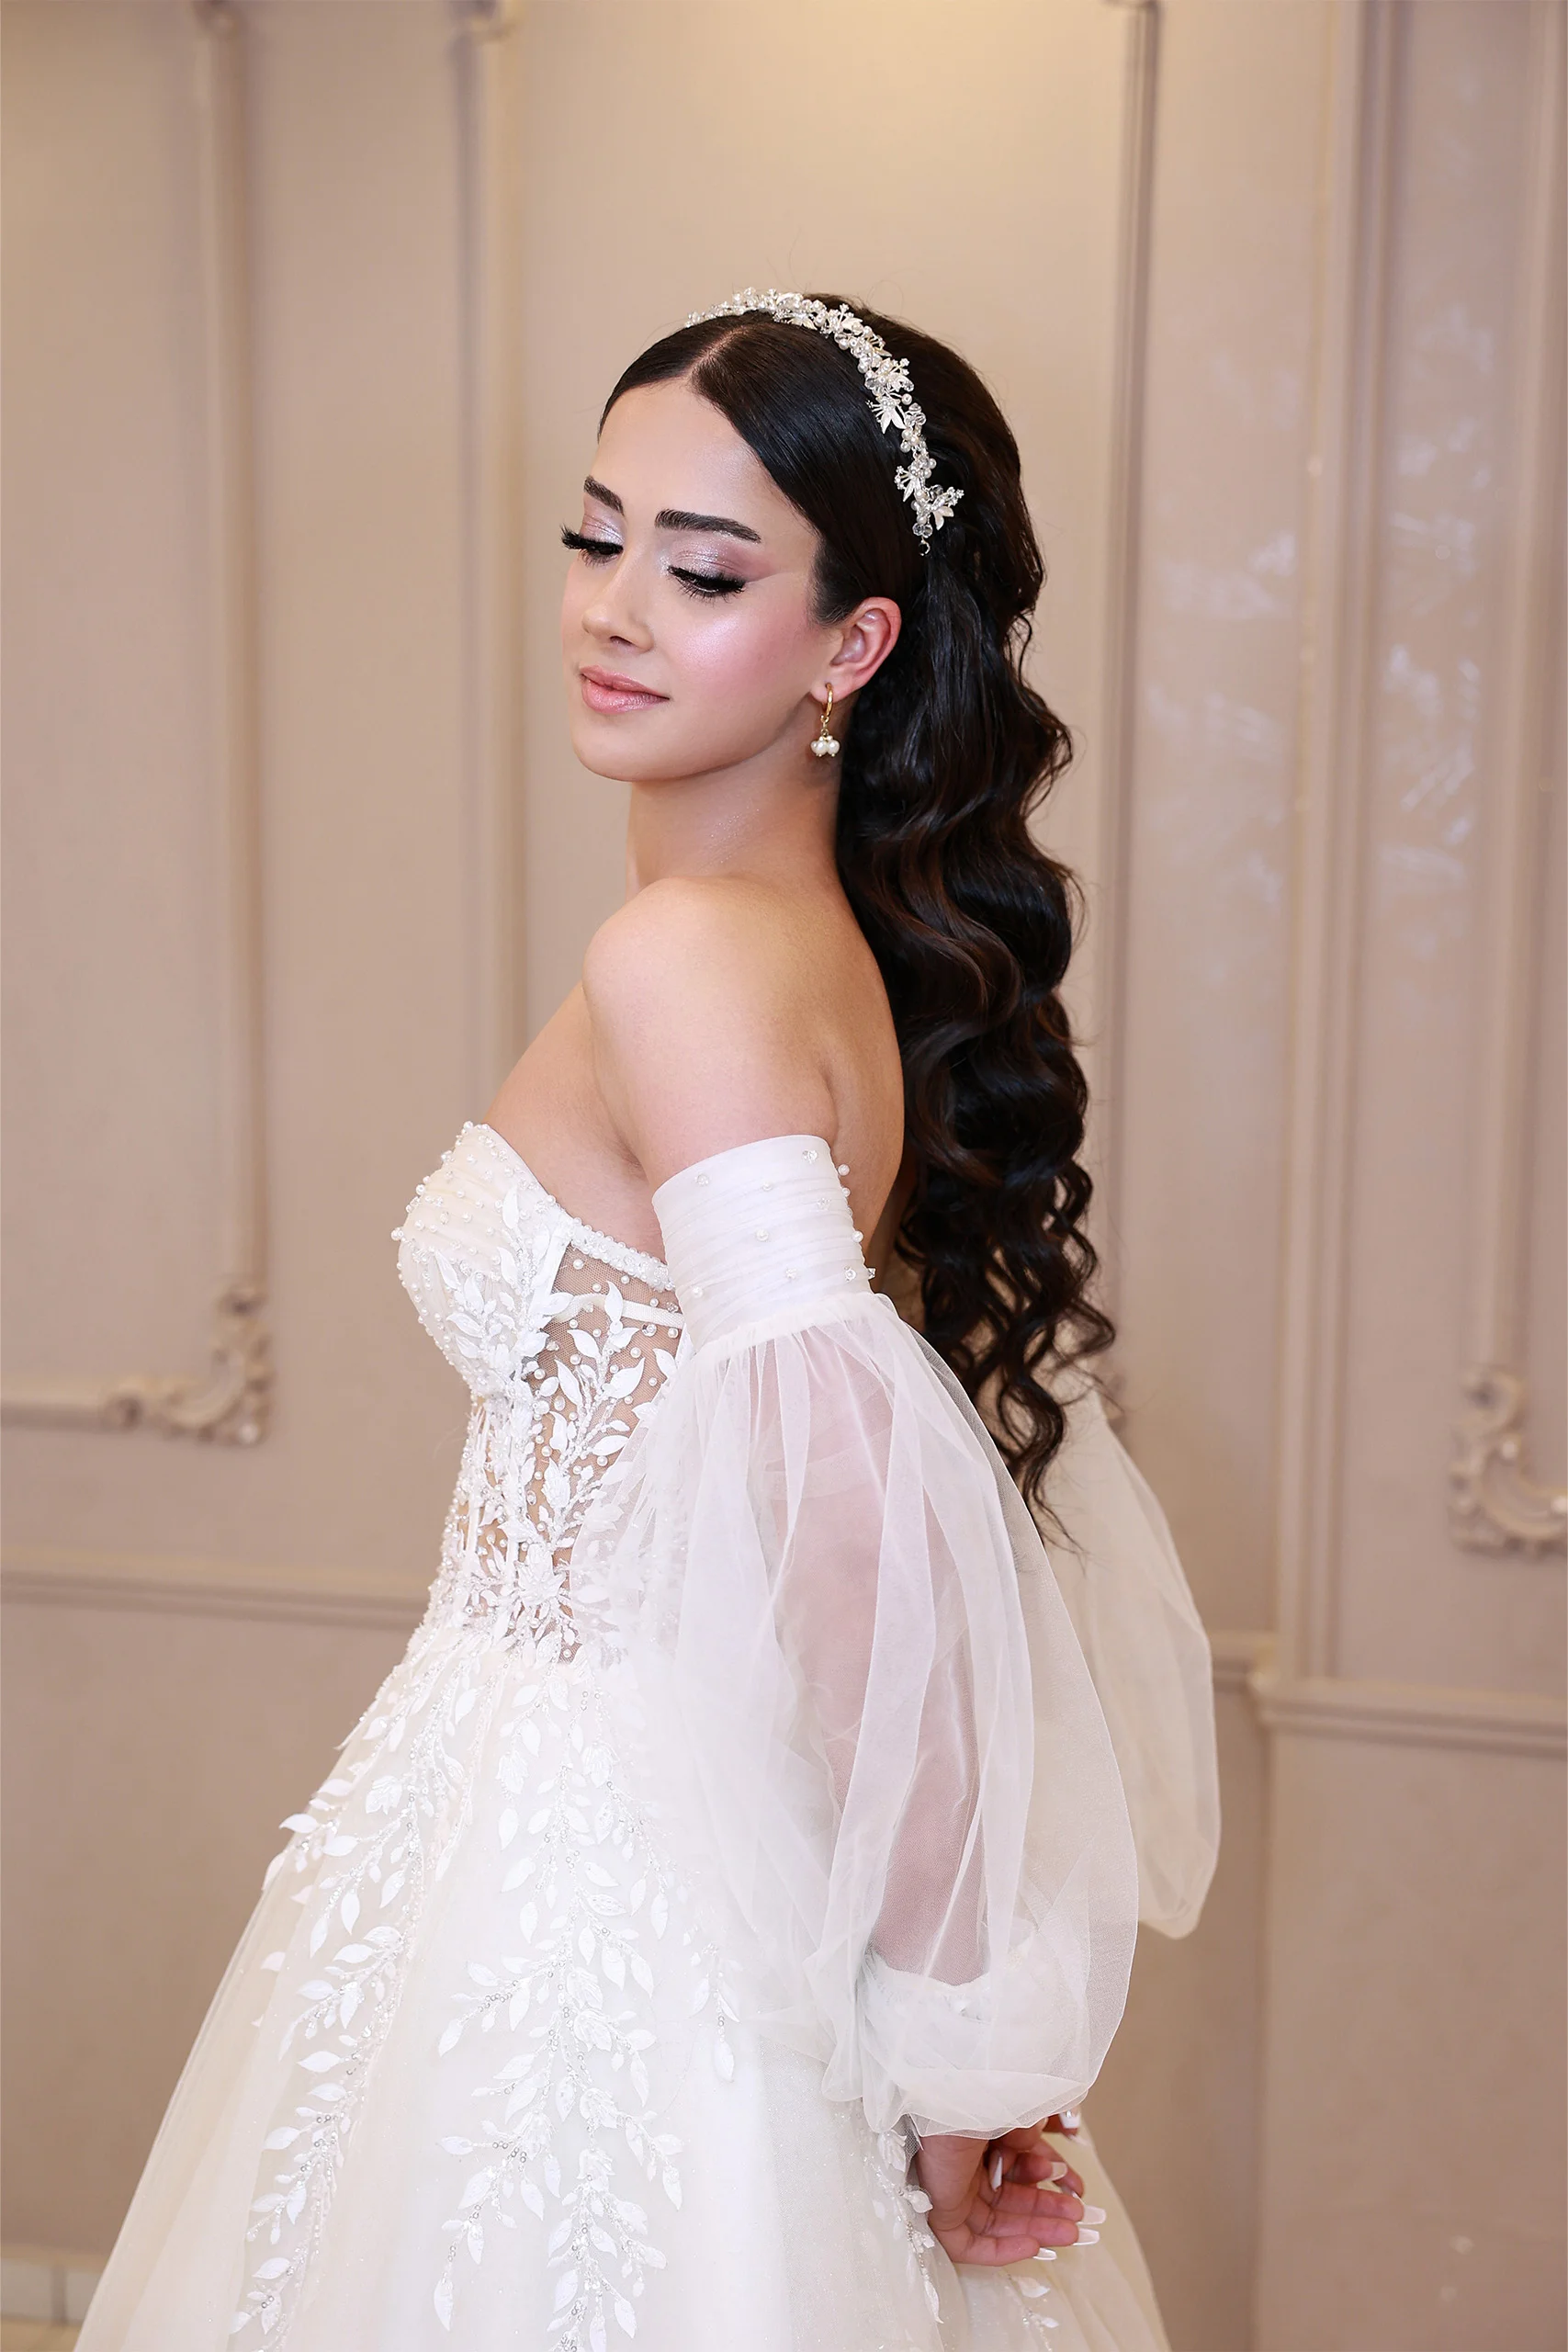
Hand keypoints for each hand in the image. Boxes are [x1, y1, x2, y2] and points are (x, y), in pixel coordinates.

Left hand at [912, 2117, 1103, 2267]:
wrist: (945, 2102)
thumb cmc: (978, 2096)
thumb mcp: (1023, 2107)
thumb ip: (1044, 2120)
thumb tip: (1068, 2129)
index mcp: (981, 2137)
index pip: (1019, 2166)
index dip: (1051, 2177)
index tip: (1076, 2187)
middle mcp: (966, 2164)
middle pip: (1012, 2197)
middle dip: (1049, 2208)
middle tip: (1078, 2216)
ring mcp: (953, 2190)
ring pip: (998, 2222)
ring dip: (1036, 2230)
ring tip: (1070, 2232)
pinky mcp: (941, 2213)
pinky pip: (971, 2244)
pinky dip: (1003, 2249)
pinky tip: (1033, 2246)